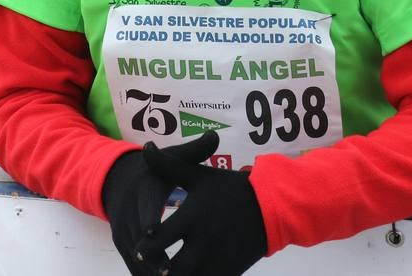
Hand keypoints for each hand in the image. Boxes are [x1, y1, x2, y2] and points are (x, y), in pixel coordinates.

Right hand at [102, 133, 216, 274]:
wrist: (121, 182)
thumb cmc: (156, 172)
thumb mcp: (172, 158)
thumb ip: (194, 151)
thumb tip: (214, 134)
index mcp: (143, 191)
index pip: (145, 204)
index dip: (148, 217)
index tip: (155, 229)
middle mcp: (129, 213)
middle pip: (138, 237)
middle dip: (152, 253)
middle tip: (168, 269)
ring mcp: (124, 233)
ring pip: (136, 256)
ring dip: (150, 271)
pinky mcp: (124, 247)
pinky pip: (135, 265)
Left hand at [134, 130, 266, 275]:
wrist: (271, 206)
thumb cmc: (230, 189)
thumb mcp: (200, 175)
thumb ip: (170, 166)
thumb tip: (146, 148)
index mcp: (193, 217)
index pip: (161, 239)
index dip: (147, 248)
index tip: (140, 249)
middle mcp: (204, 242)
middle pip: (172, 269)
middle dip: (158, 271)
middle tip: (153, 267)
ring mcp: (217, 260)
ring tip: (167, 273)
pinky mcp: (229, 271)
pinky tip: (189, 275)